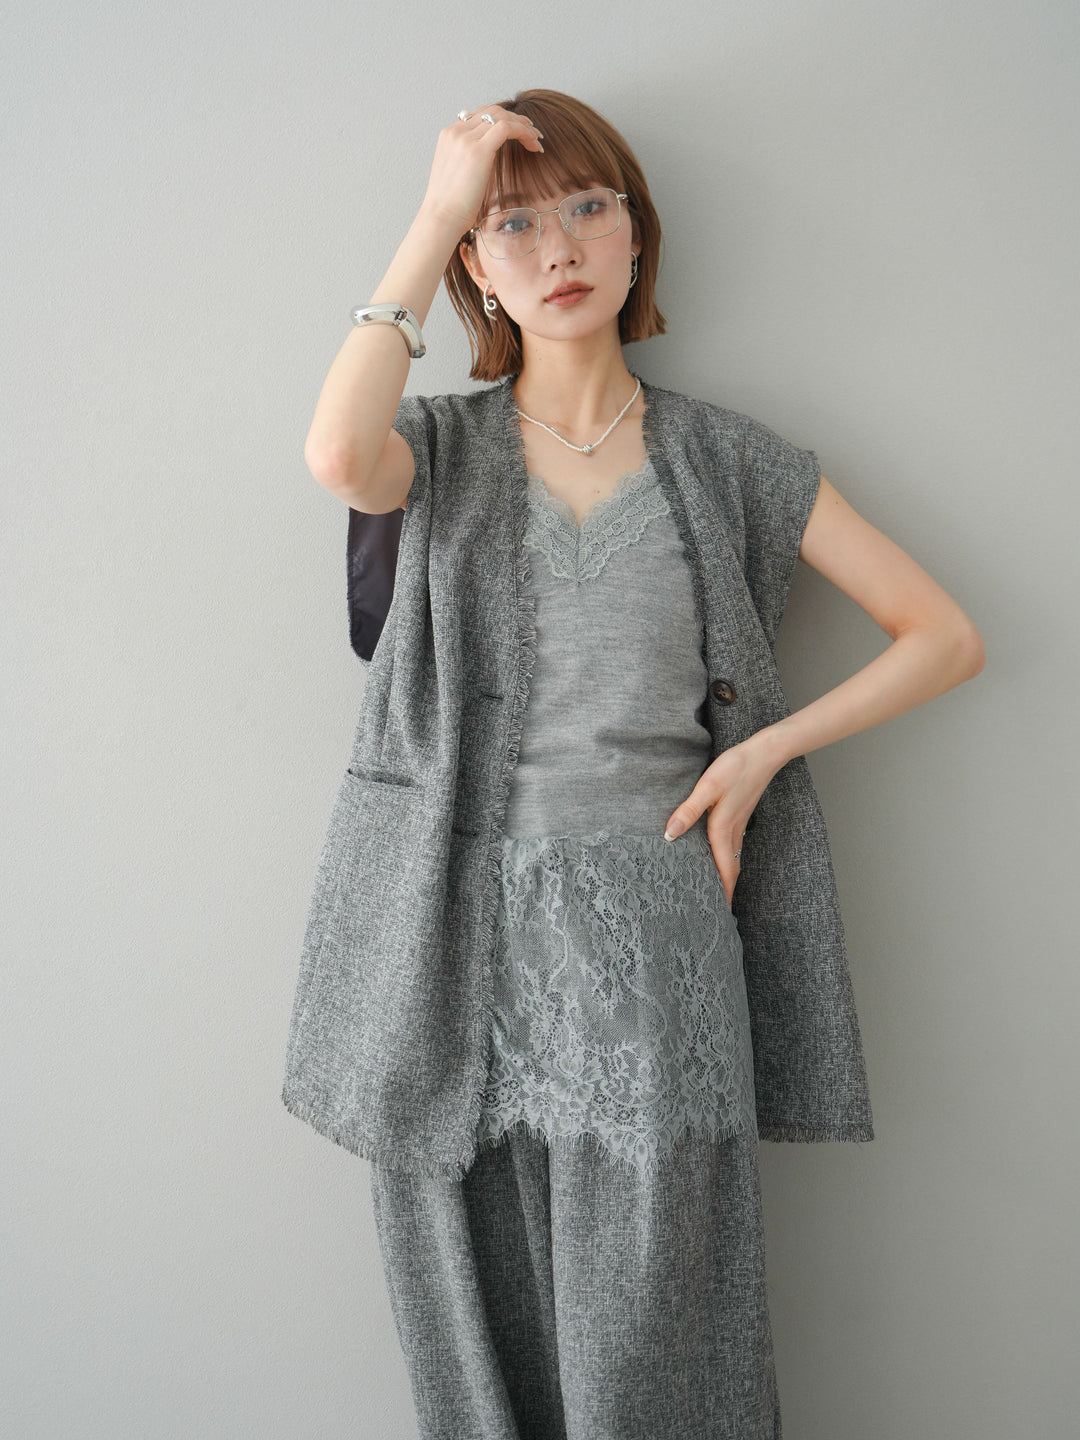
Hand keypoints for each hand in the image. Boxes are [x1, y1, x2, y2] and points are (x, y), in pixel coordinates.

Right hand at [420, 104, 544, 235]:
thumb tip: (488, 162)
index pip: (480, 116)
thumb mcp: (459, 176)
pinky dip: (523, 132)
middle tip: (533, 132)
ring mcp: (465, 138)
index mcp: (449, 136)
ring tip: (537, 140)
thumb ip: (471, 160)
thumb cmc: (451, 207)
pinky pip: (507, 128)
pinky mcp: (478, 150)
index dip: (503, 120)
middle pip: (492, 111)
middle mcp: (456, 132)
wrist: (442, 219)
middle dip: (516, 119)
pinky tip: (534, 145)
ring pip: (501, 116)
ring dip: (523, 126)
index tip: (519, 133)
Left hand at [663, 738, 779, 906]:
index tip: (719, 915)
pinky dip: (726, 859)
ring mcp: (739, 825)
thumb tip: (669, 835)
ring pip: (732, 858)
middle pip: (730, 870)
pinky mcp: (739, 816)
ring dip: (724, 876)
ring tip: (713, 890)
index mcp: (724, 829)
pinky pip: (733, 846)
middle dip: (723, 891)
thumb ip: (688, 811)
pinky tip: (716, 856)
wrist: (764, 753)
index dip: (722, 894)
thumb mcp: (708, 786)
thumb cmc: (736, 767)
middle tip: (713, 910)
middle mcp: (733, 832)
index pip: (724, 871)